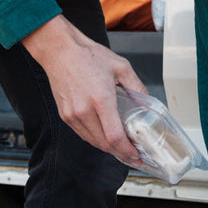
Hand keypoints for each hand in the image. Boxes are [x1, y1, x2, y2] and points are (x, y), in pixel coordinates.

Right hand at [23, 14, 145, 165]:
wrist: (60, 51)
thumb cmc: (87, 56)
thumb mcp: (120, 66)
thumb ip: (136, 86)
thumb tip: (147, 100)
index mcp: (101, 99)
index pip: (114, 137)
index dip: (127, 150)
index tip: (136, 154)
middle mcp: (84, 110)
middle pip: (104, 144)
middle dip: (120, 153)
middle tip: (133, 156)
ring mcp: (72, 115)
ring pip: (92, 142)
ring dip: (108, 148)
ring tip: (121, 149)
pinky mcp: (65, 115)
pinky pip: (82, 134)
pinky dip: (95, 139)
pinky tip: (104, 137)